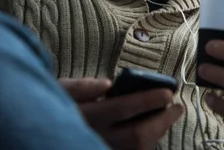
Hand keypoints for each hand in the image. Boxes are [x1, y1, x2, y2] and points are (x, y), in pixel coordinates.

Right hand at [59, 78, 182, 149]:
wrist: (41, 131)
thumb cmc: (53, 103)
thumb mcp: (60, 88)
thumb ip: (83, 86)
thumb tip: (108, 84)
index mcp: (87, 116)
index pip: (123, 108)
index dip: (148, 100)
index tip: (168, 93)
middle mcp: (96, 138)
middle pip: (136, 135)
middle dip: (161, 121)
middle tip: (177, 107)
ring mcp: (101, 148)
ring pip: (137, 149)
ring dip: (157, 133)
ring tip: (168, 116)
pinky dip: (147, 143)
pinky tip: (153, 130)